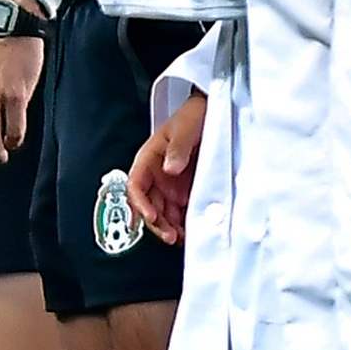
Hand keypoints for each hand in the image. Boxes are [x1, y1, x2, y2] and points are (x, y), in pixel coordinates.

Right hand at [123, 92, 203, 240]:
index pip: (136, 185)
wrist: (215, 111)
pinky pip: (181, 211)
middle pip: (148, 204)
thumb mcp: (185, 126)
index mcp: (149, 158)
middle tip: (170, 235)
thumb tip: (170, 169)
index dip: (140, 203)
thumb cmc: (194, 114)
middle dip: (157, 222)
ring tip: (181, 238)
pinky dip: (183, 224)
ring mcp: (172, 184)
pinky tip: (190, 232)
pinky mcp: (187, 190)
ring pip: (163, 212)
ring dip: (169, 227)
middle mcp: (158, 174)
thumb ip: (177, 147)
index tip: (152, 216)